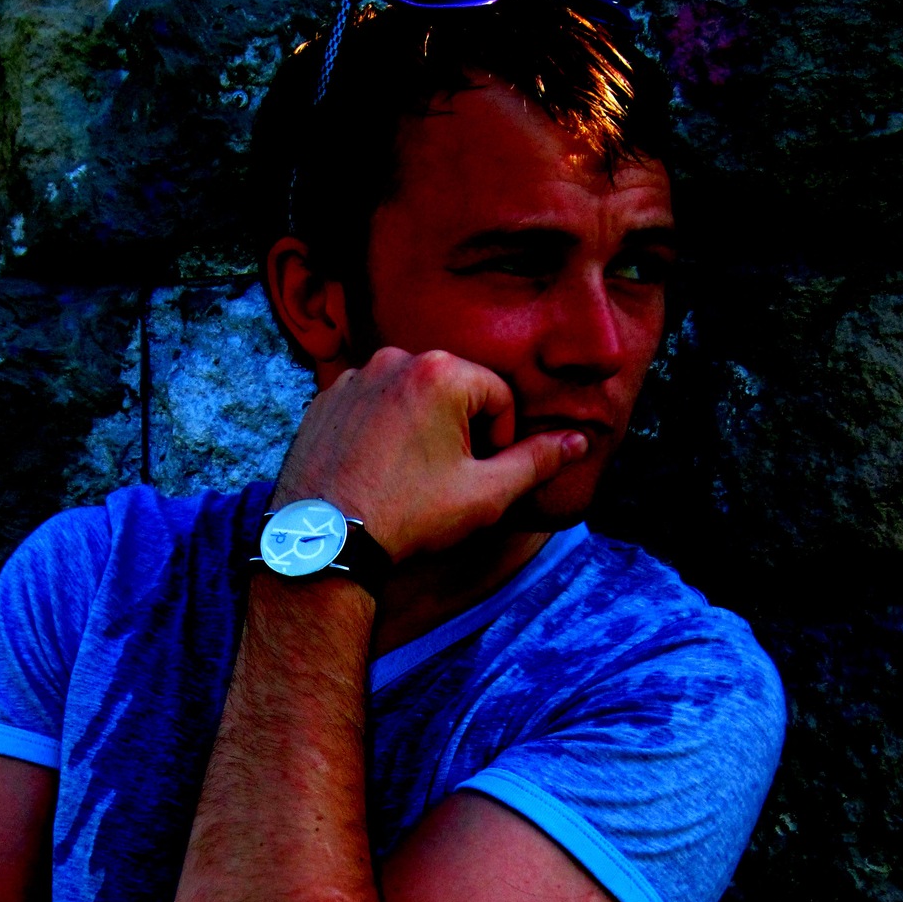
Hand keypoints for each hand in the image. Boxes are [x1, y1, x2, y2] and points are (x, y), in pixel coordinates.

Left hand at [272, 346, 588, 560]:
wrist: (324, 542)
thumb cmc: (408, 517)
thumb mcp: (486, 494)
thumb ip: (537, 461)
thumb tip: (578, 441)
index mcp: (441, 372)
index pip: (498, 397)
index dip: (498, 442)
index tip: (476, 477)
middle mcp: (394, 359)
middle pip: (454, 391)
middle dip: (459, 431)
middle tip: (442, 481)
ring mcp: (355, 377)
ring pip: (411, 397)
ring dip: (420, 429)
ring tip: (408, 478)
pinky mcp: (325, 399)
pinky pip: (372, 405)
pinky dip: (381, 431)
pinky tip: (376, 471)